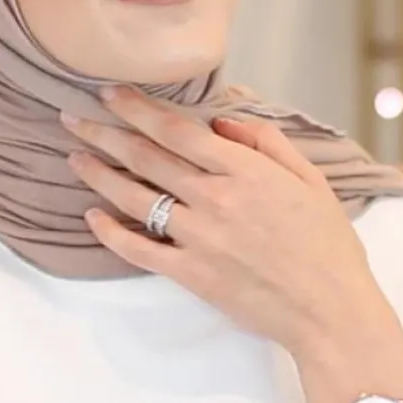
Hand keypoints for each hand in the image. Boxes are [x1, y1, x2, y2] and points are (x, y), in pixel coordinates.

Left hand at [61, 85, 393, 357]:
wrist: (331, 310)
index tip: (109, 92)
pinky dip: (110, 232)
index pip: (177, 130)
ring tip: (74, 156)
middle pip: (146, 157)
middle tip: (72, 117)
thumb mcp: (309, 179)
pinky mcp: (190, 275)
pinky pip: (138, 250)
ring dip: (99, 174)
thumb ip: (265, 142)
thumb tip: (221, 121)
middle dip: (105, 132)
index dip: (138, 109)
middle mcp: (214, 199)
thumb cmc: (326, 244)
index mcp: (244, 171)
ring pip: (135, 197)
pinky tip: (91, 215)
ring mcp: (198, 238)